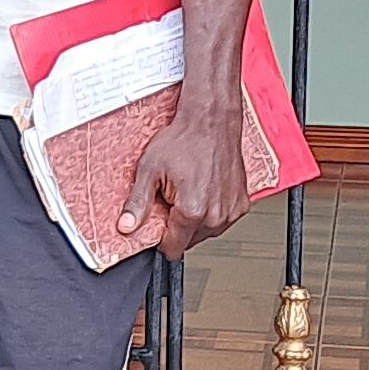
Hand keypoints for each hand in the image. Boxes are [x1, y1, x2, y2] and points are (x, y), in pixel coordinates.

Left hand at [119, 104, 254, 258]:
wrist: (212, 121)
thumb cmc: (185, 139)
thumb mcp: (150, 169)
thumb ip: (137, 203)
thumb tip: (126, 226)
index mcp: (192, 210)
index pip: (173, 248)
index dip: (160, 239)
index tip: (158, 224)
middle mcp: (215, 215)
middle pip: (188, 240)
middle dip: (177, 226)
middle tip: (173, 198)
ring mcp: (231, 211)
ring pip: (206, 232)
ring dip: (195, 220)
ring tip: (189, 191)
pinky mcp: (241, 205)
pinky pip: (221, 221)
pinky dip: (212, 211)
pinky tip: (204, 191)